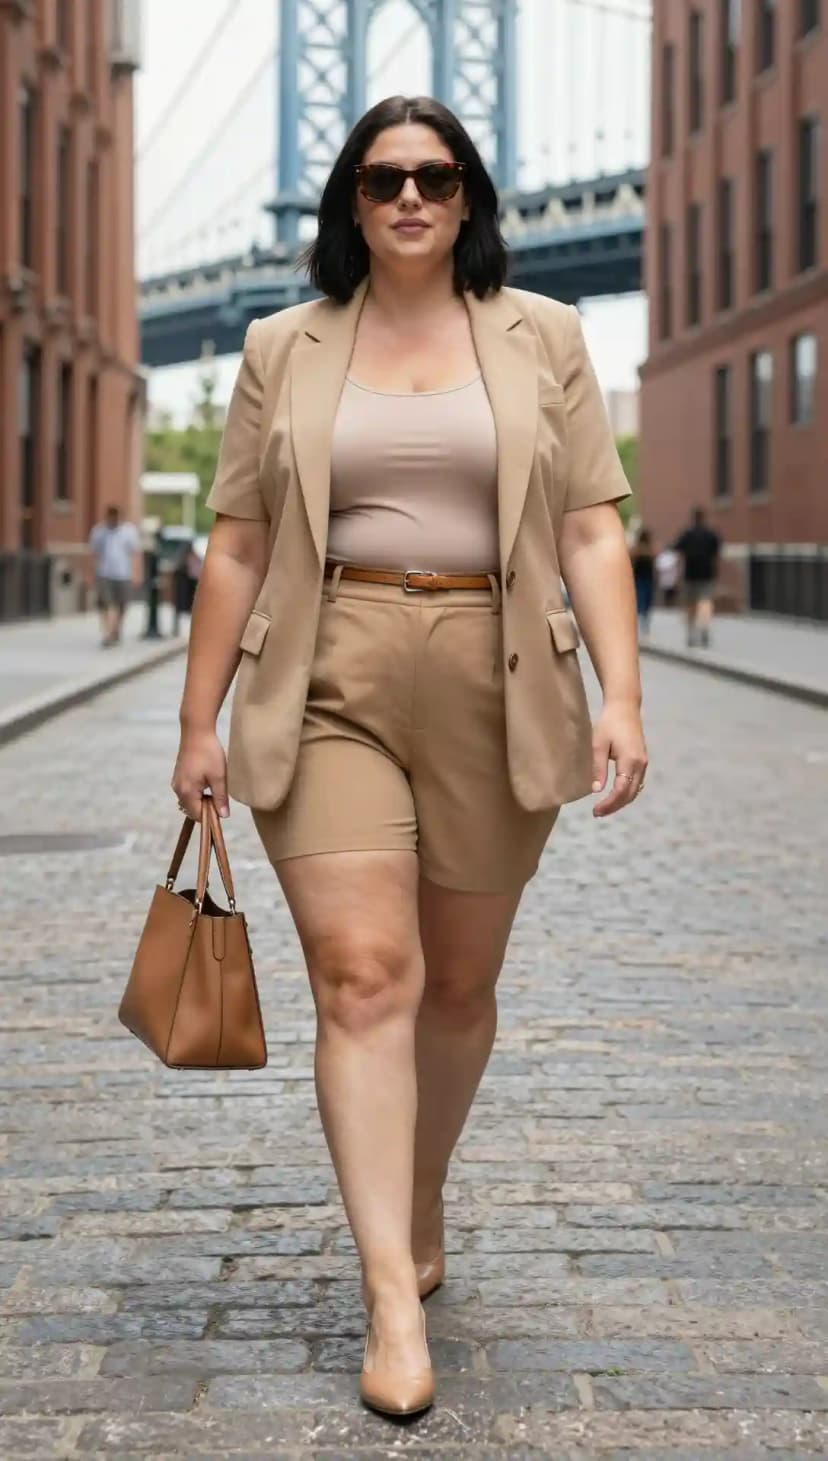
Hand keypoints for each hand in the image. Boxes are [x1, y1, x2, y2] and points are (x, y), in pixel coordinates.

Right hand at [171, 729, 228, 820]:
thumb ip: (220, 798)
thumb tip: (223, 815)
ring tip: (215, 788)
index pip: (197, 815)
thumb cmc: (209, 753)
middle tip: (220, 798)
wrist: (196, 731)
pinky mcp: (178, 776)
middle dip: (206, 809)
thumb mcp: (219, 777)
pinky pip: (187, 792)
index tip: (223, 810)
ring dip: (202, 800)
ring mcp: (176, 782)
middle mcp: (178, 789)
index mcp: (186, 792)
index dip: (211, 816)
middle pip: (192, 809)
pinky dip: (197, 793)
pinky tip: (207, 782)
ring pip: (189, 801)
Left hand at [590, 701, 647, 817]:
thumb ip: (598, 767)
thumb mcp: (598, 744)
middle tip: (597, 813)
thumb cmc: (608, 723)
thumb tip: (596, 790)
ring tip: (604, 808)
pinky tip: (614, 796)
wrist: (625, 707)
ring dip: (621, 801)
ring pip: (635, 790)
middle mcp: (641, 764)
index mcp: (630, 760)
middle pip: (630, 794)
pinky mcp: (642, 761)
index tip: (596, 811)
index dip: (609, 803)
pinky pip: (636, 783)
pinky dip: (626, 793)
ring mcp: (644, 763)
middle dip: (614, 806)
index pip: (621, 790)